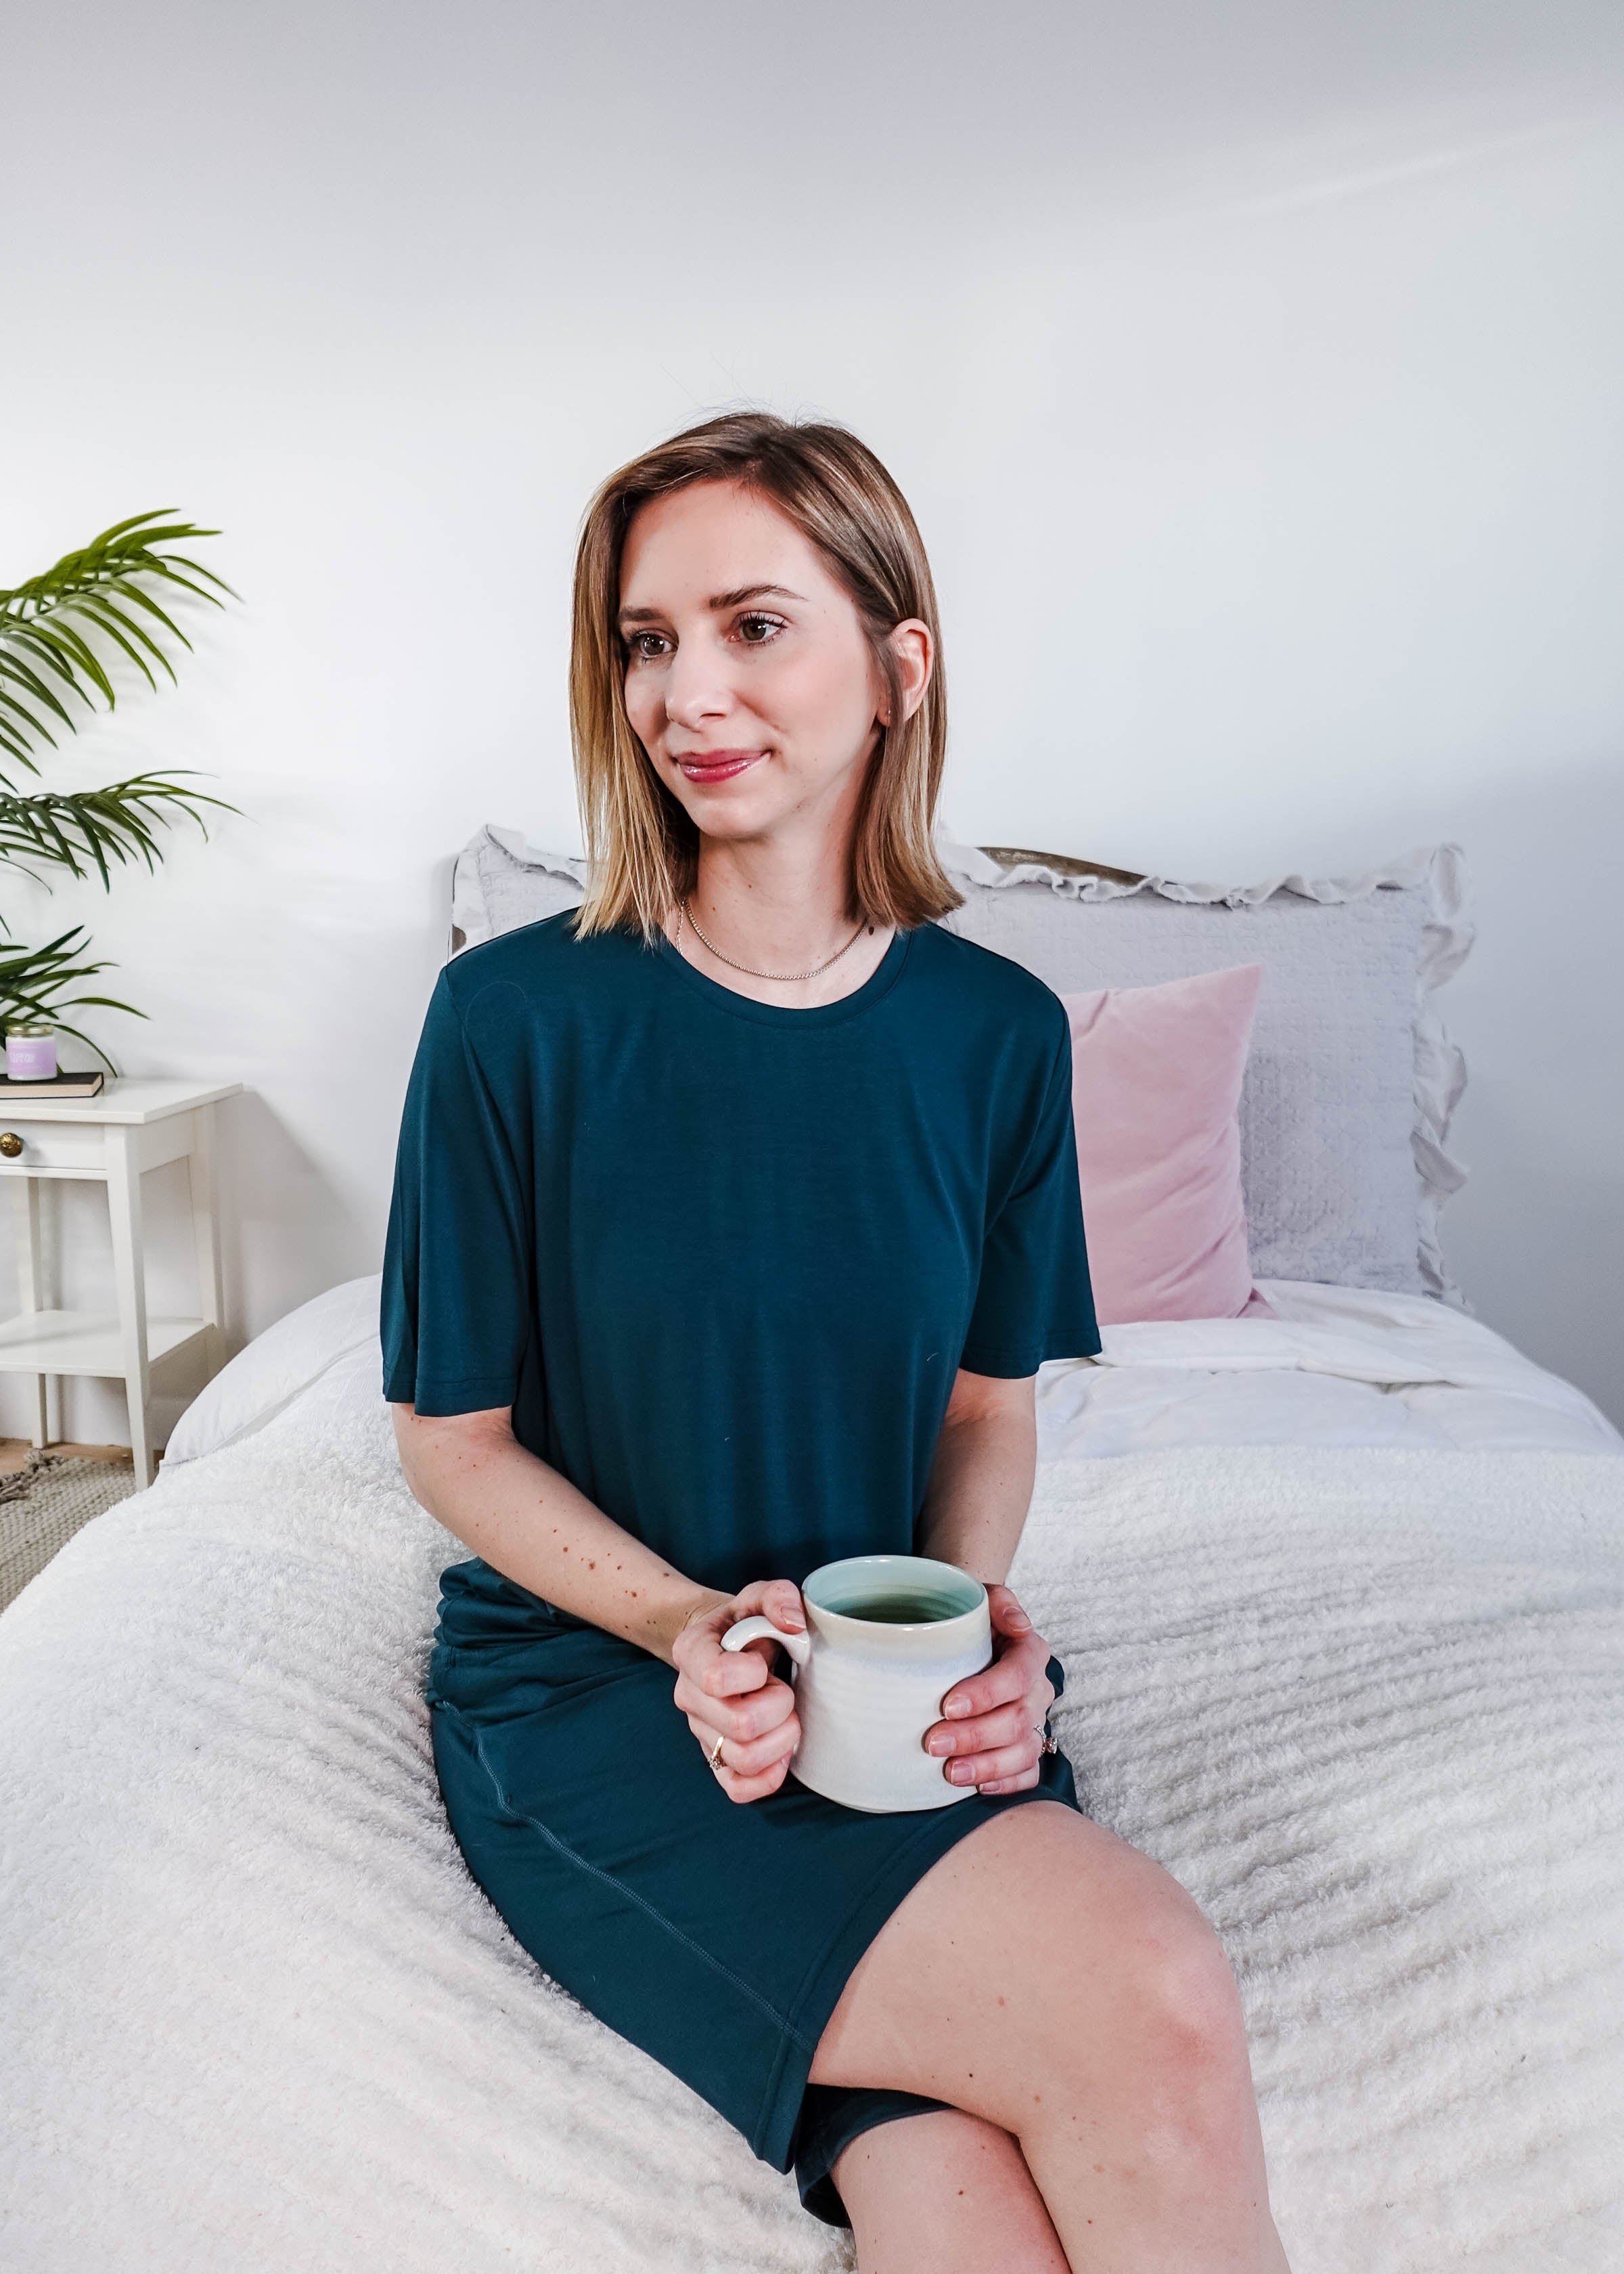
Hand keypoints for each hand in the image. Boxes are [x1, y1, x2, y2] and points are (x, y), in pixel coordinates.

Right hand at [672, 1578, 803, 1803]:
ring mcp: (701, 1732)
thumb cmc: (745, 1623)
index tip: (763, 1662)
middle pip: (740, 1724)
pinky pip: (737, 1788)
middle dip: (779, 1706)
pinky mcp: (716, 1760)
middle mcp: (689, 1696)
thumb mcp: (758, 1596)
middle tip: (783, 1689)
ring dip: (781, 1740)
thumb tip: (793, 1624)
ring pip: (744, 1759)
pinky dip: (768, 1777)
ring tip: (785, 1717)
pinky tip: (781, 1752)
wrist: (727, 1645)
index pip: (716, 1678)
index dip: (753, 1674)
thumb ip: (778, 1597)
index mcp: (691, 1653)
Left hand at [924, 1584, 1055, 1794]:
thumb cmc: (968, 1619)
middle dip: (975, 1736)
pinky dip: (1006, 1784)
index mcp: (1030, 1653)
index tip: (948, 1705)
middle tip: (933, 1742)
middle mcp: (1038, 1689)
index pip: (1016, 1676)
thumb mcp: (980, 1597)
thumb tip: (1020, 1625)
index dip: (985, 1694)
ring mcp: (1036, 1721)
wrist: (967, 1637)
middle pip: (1017, 1720)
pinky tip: (978, 1789)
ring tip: (950, 1773)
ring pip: (1024, 1752)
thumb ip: (999, 1602)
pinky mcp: (1027, 1747)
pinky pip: (1028, 1773)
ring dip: (987, 1766)